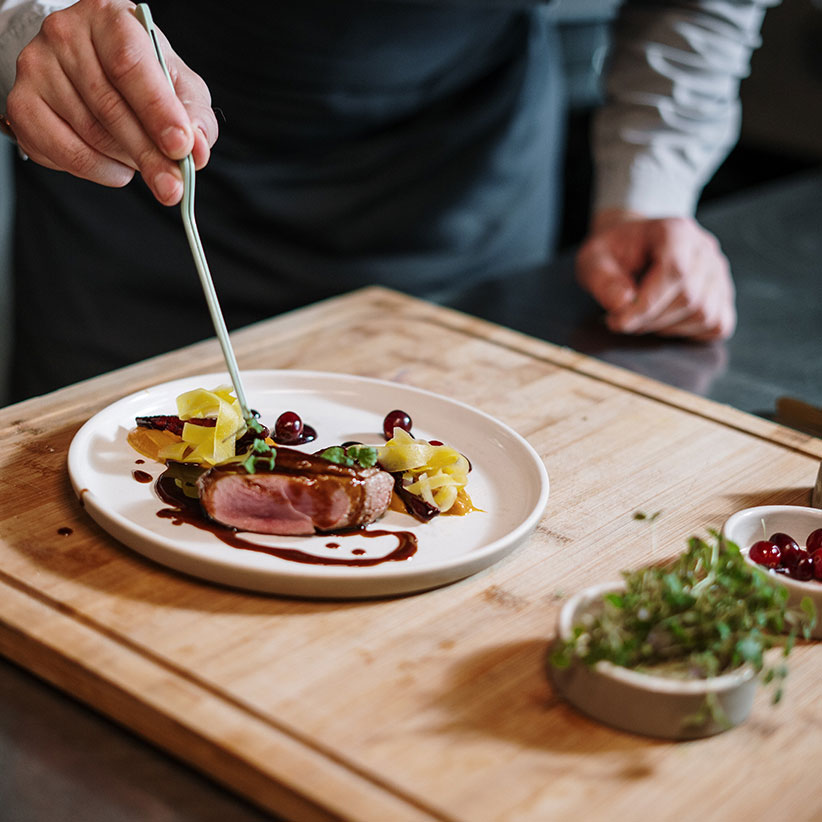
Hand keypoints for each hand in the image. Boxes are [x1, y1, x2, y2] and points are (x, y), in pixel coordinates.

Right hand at [5, 0, 217, 204]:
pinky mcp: (23, 104)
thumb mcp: (178, 84)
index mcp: (110, 19)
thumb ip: (194, 116)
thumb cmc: (141, 75)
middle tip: (173, 187)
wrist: (90, 65)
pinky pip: (65, 152)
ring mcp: (38, 68)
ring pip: (91, 134)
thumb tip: (197, 150)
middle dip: (149, 155)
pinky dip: (99, 170)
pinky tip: (117, 167)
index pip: (131, 65)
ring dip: (127, 161)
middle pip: (110, 107)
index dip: (158, 110)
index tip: (180, 146)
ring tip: (145, 163)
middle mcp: (66, 35)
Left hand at [575, 209, 735, 340]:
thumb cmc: (614, 253)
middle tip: (623, 321)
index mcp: (675, 232)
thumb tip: (623, 304)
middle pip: (689, 297)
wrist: (632, 246)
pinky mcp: (722, 294)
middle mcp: (704, 249)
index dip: (646, 304)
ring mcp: (718, 272)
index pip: (675, 271)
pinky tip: (665, 323)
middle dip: (651, 319)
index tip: (618, 322)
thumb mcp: (593, 260)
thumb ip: (603, 281)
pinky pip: (717, 324)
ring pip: (704, 314)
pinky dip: (689, 333)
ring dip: (667, 328)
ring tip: (642, 318)